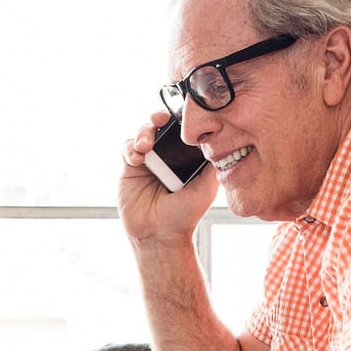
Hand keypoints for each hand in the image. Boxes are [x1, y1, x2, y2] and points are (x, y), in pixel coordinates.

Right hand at [119, 111, 218, 246]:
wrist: (160, 235)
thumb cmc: (185, 215)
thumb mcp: (207, 187)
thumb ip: (213, 163)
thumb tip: (223, 138)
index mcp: (186, 158)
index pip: (182, 130)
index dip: (180, 118)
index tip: (180, 115)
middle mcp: (167, 157)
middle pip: (160, 125)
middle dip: (158, 118)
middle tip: (159, 120)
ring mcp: (148, 161)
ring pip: (142, 133)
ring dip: (143, 132)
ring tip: (146, 146)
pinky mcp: (130, 169)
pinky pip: (127, 149)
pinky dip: (130, 148)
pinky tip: (138, 159)